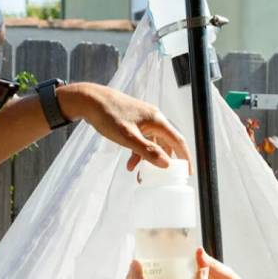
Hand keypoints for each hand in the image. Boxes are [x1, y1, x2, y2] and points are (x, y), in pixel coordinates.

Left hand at [59, 83, 190, 171]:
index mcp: (157, 121)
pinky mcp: (135, 122)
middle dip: (163, 162)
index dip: (184, 157)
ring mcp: (144, 120)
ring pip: (153, 143)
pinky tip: (129, 163)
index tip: (187, 173)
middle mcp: (154, 119)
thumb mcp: (128, 137)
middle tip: (160, 178)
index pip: (178, 141)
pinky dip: (139, 152)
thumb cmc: (108, 115)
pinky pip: (143, 139)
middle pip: (166, 143)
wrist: (90, 100)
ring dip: (148, 159)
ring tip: (138, 174)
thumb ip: (147, 151)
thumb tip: (166, 164)